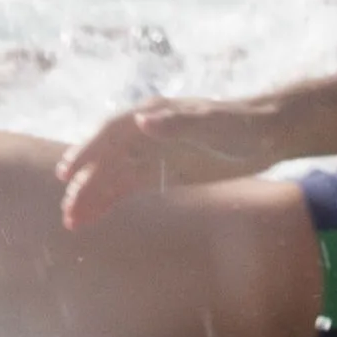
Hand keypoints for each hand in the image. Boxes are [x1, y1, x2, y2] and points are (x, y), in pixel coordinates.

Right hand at [56, 100, 267, 225]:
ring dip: (92, 195)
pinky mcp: (163, 172)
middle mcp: (146, 132)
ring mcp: (153, 153)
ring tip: (71, 221)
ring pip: (114, 175)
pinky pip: (129, 186)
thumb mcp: (213, 124)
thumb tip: (141, 121)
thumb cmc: (241, 125)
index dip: (88, 151)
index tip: (68, 172)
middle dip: (85, 183)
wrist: (269, 131)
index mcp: (153, 114)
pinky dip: (110, 200)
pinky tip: (94, 215)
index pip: (111, 133)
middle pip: (107, 158)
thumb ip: (177, 123)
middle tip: (67, 211)